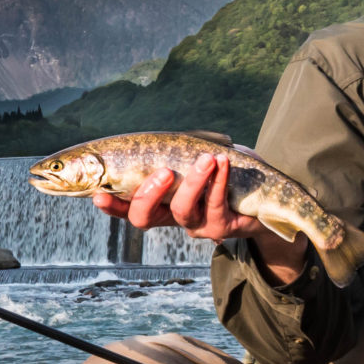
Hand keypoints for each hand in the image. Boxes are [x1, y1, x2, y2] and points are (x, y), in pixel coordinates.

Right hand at [92, 153, 263, 238]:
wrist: (265, 193)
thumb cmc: (226, 170)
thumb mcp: (196, 158)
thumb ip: (175, 151)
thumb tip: (154, 136)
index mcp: (160, 203)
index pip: (126, 208)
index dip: (111, 205)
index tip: (98, 194)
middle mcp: (173, 217)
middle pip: (144, 217)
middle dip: (148, 194)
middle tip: (163, 171)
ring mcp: (197, 225)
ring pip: (183, 209)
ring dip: (193, 181)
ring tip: (206, 159)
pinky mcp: (222, 227)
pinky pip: (216, 203)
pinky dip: (219, 179)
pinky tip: (222, 162)